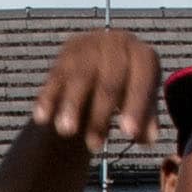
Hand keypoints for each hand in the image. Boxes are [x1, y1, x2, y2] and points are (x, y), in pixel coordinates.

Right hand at [28, 28, 160, 156]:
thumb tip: (149, 138)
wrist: (104, 62)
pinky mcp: (66, 54)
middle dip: (101, 114)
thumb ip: (146, 120)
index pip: (142, 79)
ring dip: (72, 105)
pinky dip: (49, 98)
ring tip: (66, 132)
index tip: (129, 134)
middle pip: (109, 80)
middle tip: (95, 147)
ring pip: (79, 76)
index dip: (137, 106)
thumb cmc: (129, 88)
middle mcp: (117, 44)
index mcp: (143, 55)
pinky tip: (42, 118)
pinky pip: (55, 76)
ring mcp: (90, 46)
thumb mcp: (142, 103)